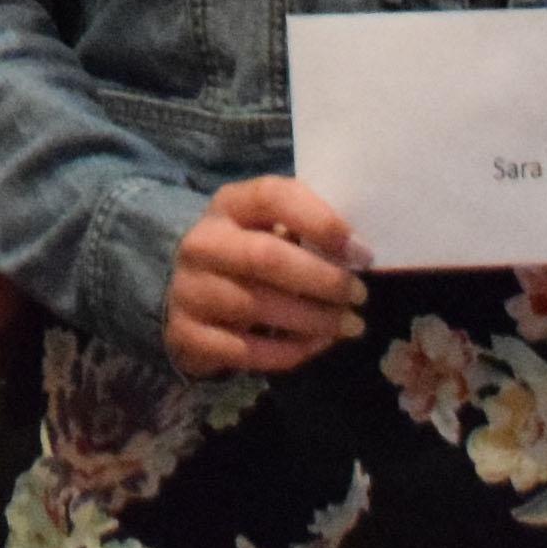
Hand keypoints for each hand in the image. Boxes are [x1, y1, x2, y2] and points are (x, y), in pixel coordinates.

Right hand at [165, 177, 368, 376]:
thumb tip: (357, 254)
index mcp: (229, 206)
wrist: (192, 301)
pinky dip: (288, 351)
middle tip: (359, 296)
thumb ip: (307, 231)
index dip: (319, 220)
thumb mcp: (270, 229)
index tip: (359, 251)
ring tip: (349, 325)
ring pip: (255, 307)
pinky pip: (245, 349)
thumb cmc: (249, 257)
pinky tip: (316, 345)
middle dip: (322, 279)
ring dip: (312, 320)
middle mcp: (202, 243)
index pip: (271, 196)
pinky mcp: (188, 334)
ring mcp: (189, 290)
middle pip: (264, 257)